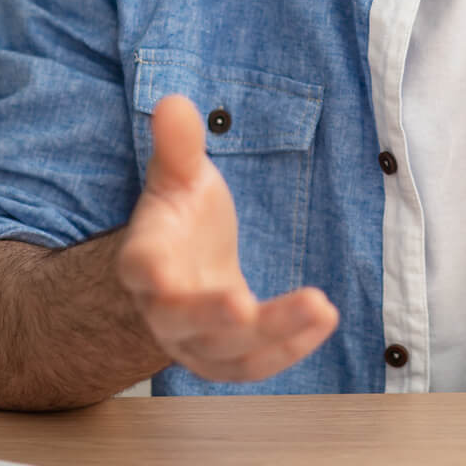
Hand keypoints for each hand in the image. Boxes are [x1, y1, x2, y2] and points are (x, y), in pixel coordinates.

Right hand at [116, 94, 338, 381]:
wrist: (185, 265)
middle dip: (210, 317)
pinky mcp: (228, 357)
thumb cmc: (182, 216)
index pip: (141, 268)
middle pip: (181, 321)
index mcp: (145, 259)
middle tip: (243, 307)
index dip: (150, 273)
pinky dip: (291, 347)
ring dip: (273, 334)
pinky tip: (324, 318)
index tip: (159, 274)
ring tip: (320, 307)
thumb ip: (178, 146)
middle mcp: (163, 308)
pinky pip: (256, 363)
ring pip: (228, 350)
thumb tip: (173, 102)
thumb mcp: (181, 175)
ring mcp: (196, 340)